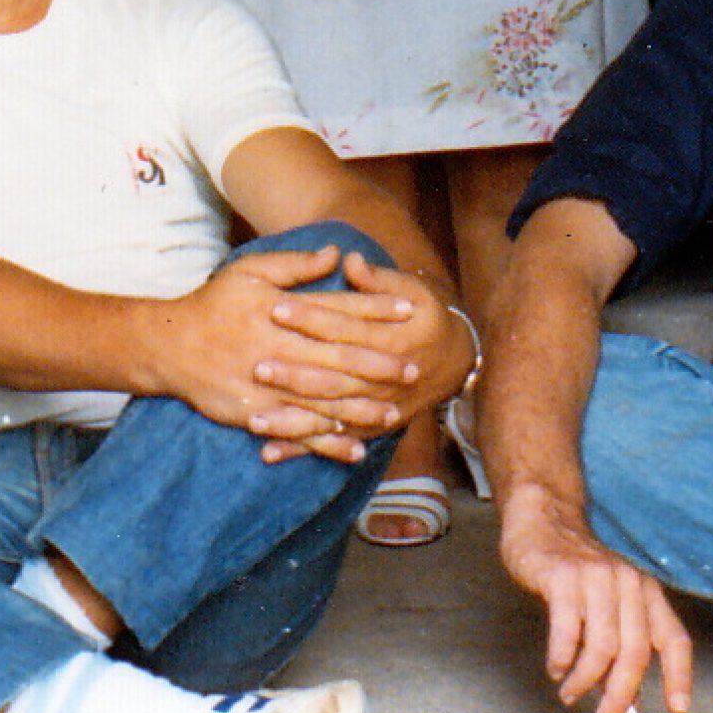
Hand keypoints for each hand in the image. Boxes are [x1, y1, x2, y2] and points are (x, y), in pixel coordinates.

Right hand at [142, 244, 407, 461]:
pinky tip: (354, 448)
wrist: (169, 346)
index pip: (340, 310)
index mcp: (284, 312)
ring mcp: (269, 386)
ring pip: (324, 400)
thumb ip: (296, 264)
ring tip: (395, 413)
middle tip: (414, 370)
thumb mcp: (252, 270)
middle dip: (380, 365)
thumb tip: (336, 253)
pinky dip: (326, 443)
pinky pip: (298, 431)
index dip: (376, 310)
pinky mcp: (256, 414)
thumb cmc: (214, 302)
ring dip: (362, 408)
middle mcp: (282, 349)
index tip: (409, 311)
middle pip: (340, 358)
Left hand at [256, 253, 472, 457]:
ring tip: (255, 419)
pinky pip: (332, 441)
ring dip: (291, 419)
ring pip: (328, 415)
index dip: (310, 317)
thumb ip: (378, 279)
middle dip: (294, 372)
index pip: (344, 327)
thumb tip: (348, 260)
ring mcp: (376, 408)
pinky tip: (270, 452)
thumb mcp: (413, 289)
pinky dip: (301, 449)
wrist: (457, 360)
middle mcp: (383, 378)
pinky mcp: (370, 429)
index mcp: (392, 338)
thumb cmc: (429, 317)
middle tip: (258, 366)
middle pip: (333, 375)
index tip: (276, 307)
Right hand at [499, 481, 693, 712]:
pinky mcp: (565, 577)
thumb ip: (619, 645)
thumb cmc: (576, 567)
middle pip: (635, 651)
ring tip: (570, 693)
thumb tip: (627, 697)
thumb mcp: (608, 602)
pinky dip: (562, 660)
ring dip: (585, 682)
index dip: (679, 675)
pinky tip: (556, 667)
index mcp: (645, 590)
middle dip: (621, 697)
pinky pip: (569, 631)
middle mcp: (628, 582)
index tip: (676, 708)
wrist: (544, 518)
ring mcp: (597, 577)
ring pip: (603, 647)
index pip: (673, 636)